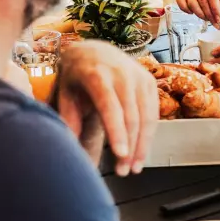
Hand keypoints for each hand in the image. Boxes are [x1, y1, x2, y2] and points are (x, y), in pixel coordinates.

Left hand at [54, 40, 158, 176]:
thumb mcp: (65, 91)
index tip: (120, 155)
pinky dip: (150, 134)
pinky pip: (153, 112)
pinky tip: (142, 151)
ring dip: (143, 145)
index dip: (116, 131)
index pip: (110, 106)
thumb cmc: (77, 75)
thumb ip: (68, 117)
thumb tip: (70, 146)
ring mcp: (139, 76)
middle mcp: (122, 74)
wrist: (95, 49)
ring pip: (147, 117)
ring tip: (134, 167)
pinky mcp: (149, 81)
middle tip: (124, 171)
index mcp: (97, 74)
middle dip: (130, 147)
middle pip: (131, 116)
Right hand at [175, 0, 219, 25]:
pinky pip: (180, 2)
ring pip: (192, 4)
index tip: (219, 18)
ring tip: (208, 19)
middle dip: (209, 14)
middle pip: (202, 1)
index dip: (215, 9)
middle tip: (215, 22)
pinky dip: (185, 9)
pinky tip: (192, 13)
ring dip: (200, 14)